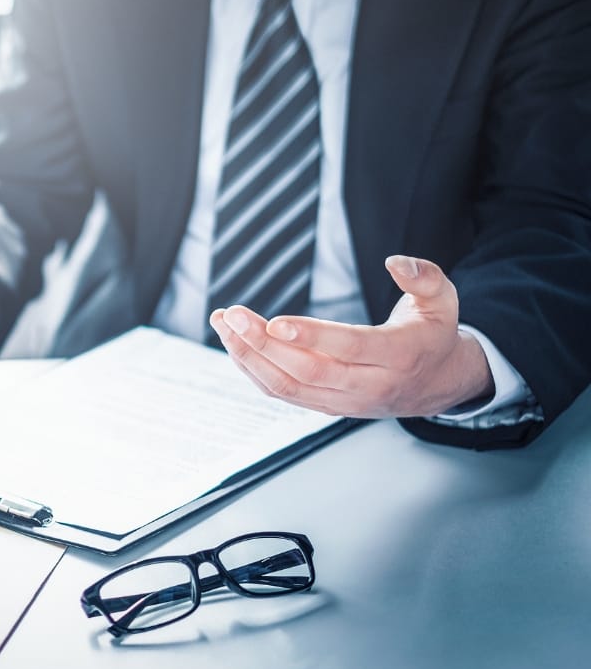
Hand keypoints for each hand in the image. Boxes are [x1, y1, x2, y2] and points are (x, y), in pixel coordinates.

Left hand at [209, 255, 493, 417]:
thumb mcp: (444, 300)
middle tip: (232, 315)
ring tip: (223, 325)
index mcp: (399, 356)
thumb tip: (394, 262)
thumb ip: (425, 276)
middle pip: (308, 371)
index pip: (350, 348)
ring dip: (249, 357)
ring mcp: (345, 401)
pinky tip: (235, 344)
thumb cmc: (432, 335)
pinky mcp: (326, 406)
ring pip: (288, 387)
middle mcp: (369, 385)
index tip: (275, 321)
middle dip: (264, 343)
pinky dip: (254, 370)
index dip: (311, 336)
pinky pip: (283, 393)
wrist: (436, 385)